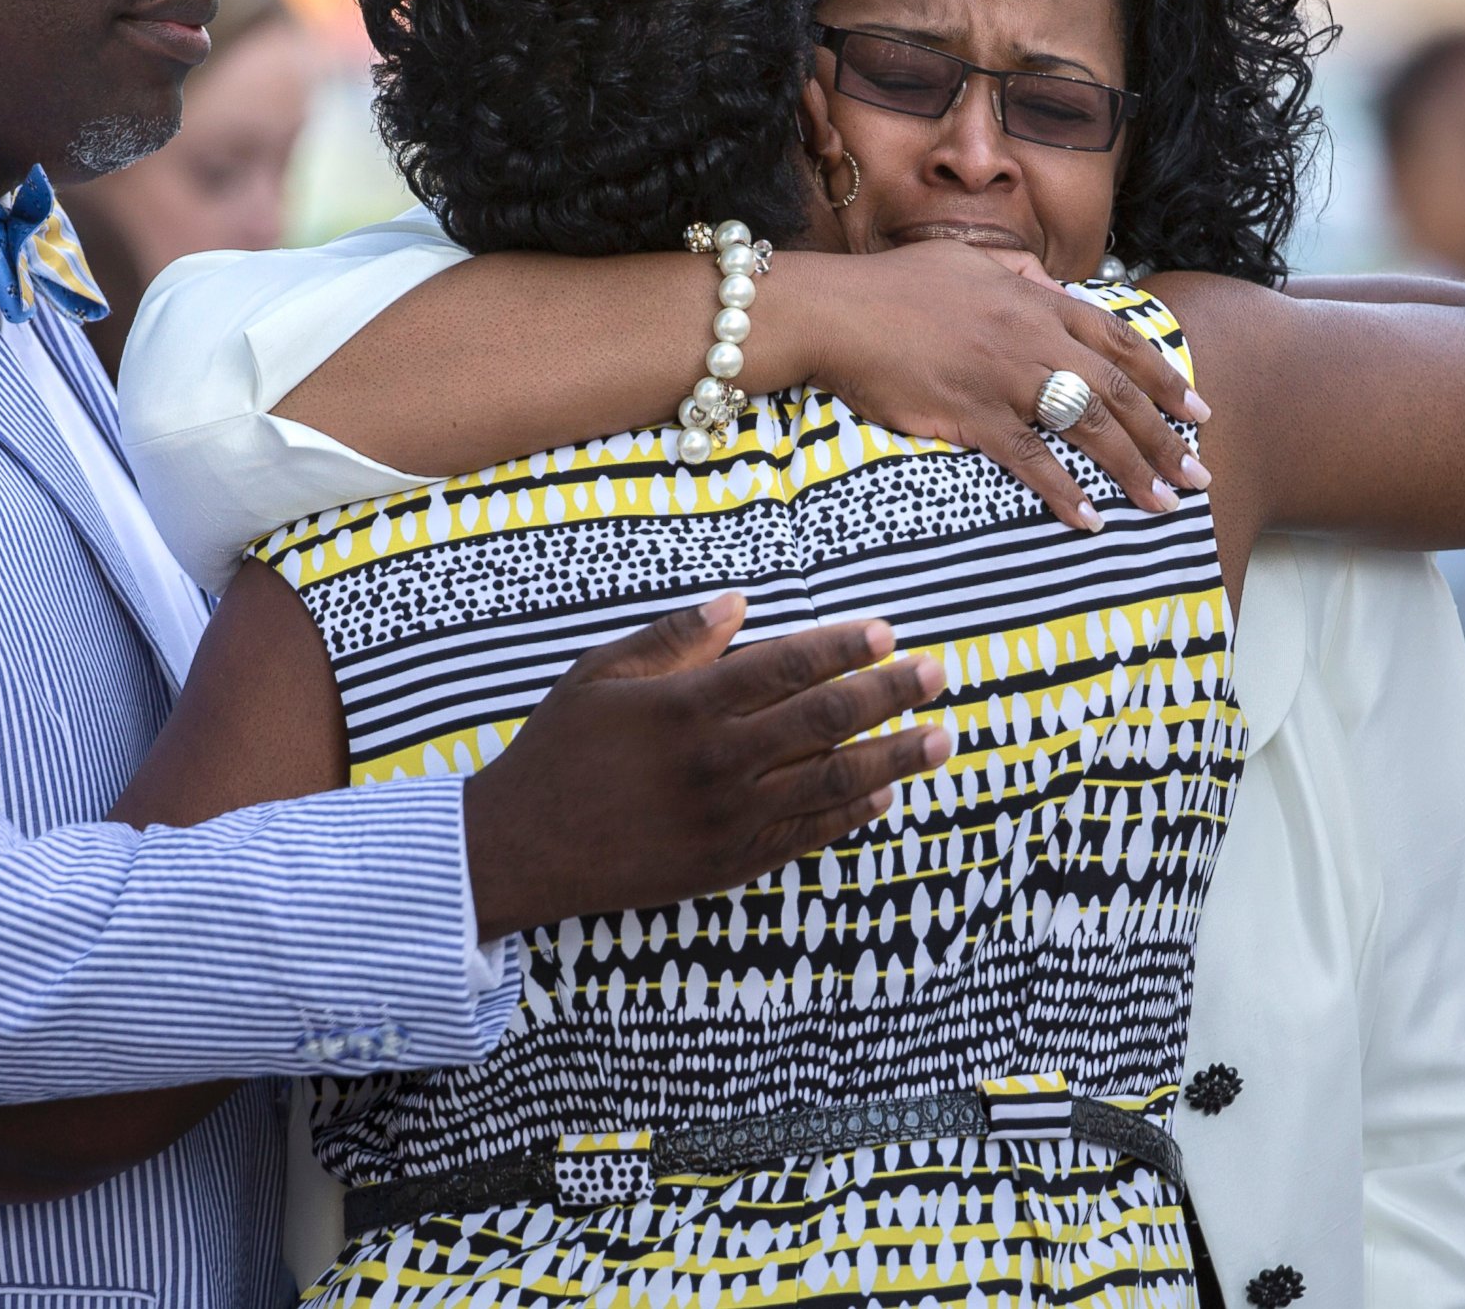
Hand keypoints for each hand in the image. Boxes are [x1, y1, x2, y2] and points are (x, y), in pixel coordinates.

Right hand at [462, 594, 948, 939]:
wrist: (522, 849)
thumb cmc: (558, 751)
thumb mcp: (598, 674)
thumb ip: (672, 639)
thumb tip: (739, 602)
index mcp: (686, 707)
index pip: (786, 666)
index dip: (843, 646)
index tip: (886, 630)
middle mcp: (717, 763)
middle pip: (825, 721)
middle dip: (891, 693)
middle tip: (938, 672)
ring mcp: (728, 819)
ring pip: (832, 783)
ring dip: (895, 757)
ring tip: (942, 737)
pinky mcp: (730, 863)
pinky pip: (808, 837)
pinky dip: (853, 815)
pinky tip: (887, 795)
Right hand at [791, 240, 1210, 530]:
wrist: (838, 311)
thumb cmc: (894, 285)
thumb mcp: (967, 263)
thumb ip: (1018, 278)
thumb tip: (1052, 290)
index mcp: (1035, 302)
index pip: (1118, 342)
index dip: (1163, 379)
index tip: (1197, 409)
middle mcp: (1031, 338)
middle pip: (1116, 391)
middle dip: (1166, 436)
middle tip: (1199, 473)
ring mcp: (1004, 378)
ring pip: (1086, 425)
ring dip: (1132, 468)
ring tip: (1165, 504)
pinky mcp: (971, 414)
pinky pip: (1030, 459)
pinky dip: (1064, 491)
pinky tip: (1090, 519)